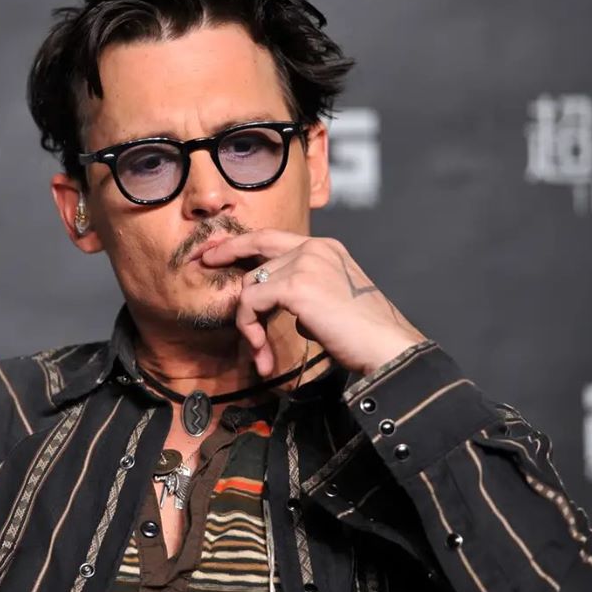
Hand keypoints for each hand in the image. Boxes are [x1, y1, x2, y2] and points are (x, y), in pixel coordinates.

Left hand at [201, 229, 426, 376]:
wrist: (387, 347)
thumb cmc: (364, 335)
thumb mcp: (333, 301)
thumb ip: (307, 292)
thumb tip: (286, 305)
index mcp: (326, 248)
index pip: (273, 237)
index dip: (242, 243)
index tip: (217, 251)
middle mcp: (315, 248)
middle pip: (256, 254)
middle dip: (227, 257)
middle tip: (204, 263)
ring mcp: (305, 263)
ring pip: (251, 285)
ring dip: (248, 323)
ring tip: (261, 353)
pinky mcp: (295, 286)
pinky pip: (251, 303)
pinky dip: (250, 329)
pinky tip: (264, 354)